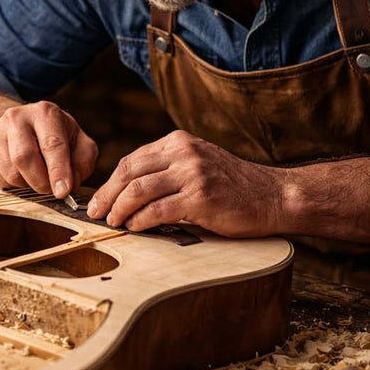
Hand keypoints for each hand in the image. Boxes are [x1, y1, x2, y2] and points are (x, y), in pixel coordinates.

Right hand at [0, 101, 97, 197]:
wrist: (23, 124)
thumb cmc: (56, 136)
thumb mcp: (79, 142)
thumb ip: (82, 162)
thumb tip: (70, 185)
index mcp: (44, 112)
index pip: (52, 144)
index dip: (58, 171)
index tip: (63, 192)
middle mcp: (16, 117)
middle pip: (24, 158)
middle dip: (40, 182)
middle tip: (51, 191)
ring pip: (10, 172)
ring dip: (28, 185)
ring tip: (38, 177)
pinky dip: (14, 184)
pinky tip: (23, 174)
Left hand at [86, 130, 284, 236]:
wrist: (273, 196)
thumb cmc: (232, 187)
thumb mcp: (197, 164)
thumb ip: (166, 169)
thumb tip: (126, 191)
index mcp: (178, 141)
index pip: (132, 160)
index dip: (110, 182)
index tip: (99, 199)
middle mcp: (184, 152)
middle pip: (129, 172)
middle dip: (107, 195)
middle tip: (96, 213)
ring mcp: (193, 173)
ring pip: (139, 190)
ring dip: (120, 209)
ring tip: (113, 222)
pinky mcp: (200, 197)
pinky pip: (158, 210)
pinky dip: (141, 220)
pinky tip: (136, 227)